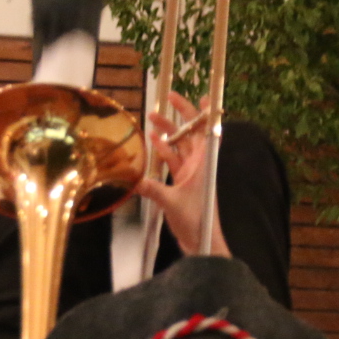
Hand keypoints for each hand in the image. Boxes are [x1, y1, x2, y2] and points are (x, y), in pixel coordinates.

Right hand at [136, 97, 226, 255]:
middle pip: (191, 133)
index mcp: (203, 164)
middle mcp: (199, 165)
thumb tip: (130, 178)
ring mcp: (191, 173)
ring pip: (180, 145)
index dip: (207, 114)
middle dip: (181, 115)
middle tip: (169, 97)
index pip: (208, 132)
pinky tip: (152, 141)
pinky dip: (163, 150)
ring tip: (151, 116)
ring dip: (169, 131)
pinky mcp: (182, 183)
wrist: (202, 242)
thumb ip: (152, 189)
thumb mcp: (172, 202)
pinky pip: (173, 161)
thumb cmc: (196, 221)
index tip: (205, 97)